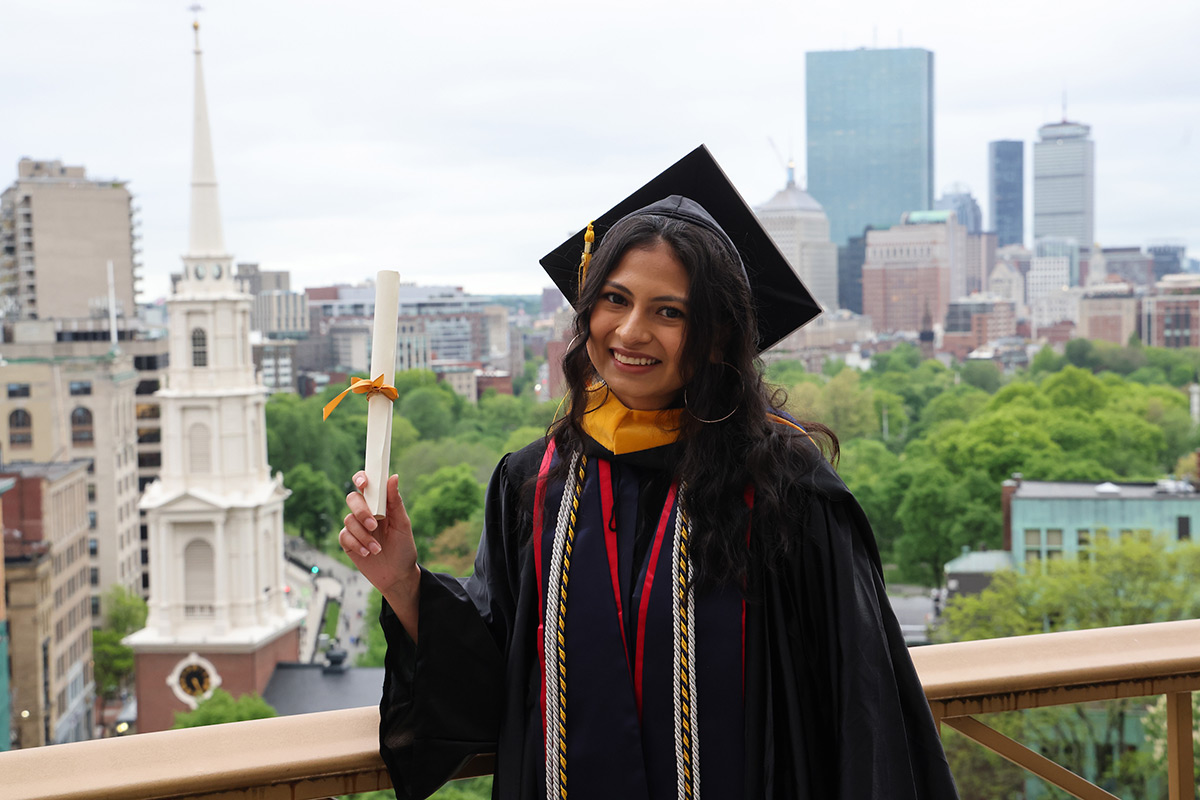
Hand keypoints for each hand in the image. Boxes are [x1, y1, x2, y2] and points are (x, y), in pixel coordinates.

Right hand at [339, 471, 420, 639]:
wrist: (398, 575)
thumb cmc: (404, 548)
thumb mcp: (403, 524)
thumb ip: (395, 502)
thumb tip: (394, 477)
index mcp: (380, 504)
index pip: (367, 484)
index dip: (362, 478)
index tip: (364, 483)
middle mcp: (366, 513)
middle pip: (352, 499)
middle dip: (361, 511)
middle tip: (374, 525)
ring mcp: (356, 527)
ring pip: (348, 519)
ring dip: (363, 535)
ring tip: (377, 549)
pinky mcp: (348, 542)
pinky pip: (344, 536)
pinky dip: (356, 544)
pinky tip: (367, 553)